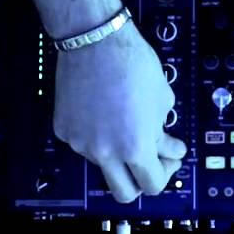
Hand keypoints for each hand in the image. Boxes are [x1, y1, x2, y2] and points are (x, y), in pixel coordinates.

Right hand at [52, 20, 186, 202]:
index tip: (169, 158)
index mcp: (135, 147)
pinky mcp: (64, 130)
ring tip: (126, 122)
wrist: (94, 40)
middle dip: (140, 180)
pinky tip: (104, 112)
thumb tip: (168, 148)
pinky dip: (97, 134)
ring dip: (118, 152)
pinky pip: (84, 143)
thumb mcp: (163, 100)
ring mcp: (81, 143)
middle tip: (148, 160)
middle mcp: (105, 152)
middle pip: (124, 192)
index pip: (153, 185)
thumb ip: (164, 132)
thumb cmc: (132, 64)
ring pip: (104, 163)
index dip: (166, 172)